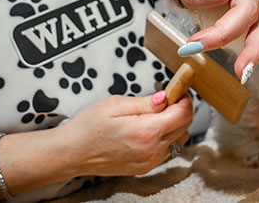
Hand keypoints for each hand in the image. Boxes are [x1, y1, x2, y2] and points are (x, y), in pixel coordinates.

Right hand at [61, 91, 192, 176]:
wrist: (73, 152)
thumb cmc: (89, 126)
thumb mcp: (115, 104)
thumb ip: (145, 102)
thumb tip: (166, 97)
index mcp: (147, 131)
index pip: (184, 114)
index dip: (184, 98)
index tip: (177, 91)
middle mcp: (153, 150)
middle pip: (185, 126)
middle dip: (180, 109)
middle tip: (165, 99)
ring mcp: (150, 161)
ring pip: (179, 139)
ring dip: (174, 125)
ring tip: (155, 115)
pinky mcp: (145, 167)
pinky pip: (167, 150)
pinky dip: (165, 138)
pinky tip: (149, 129)